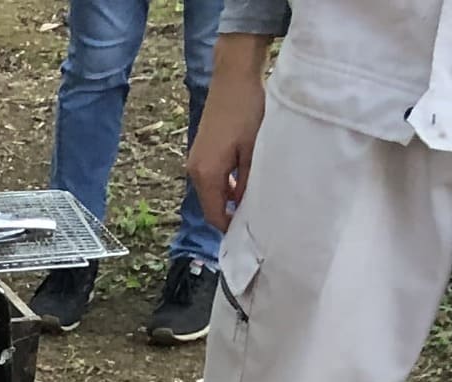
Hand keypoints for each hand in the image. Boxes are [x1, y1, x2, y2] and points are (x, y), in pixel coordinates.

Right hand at [187, 35, 273, 232]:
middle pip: (211, 205)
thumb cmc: (247, 110)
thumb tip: (245, 206)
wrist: (233, 78)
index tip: (251, 234)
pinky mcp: (201, 151)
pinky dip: (226, 184)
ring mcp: (195, 161)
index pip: (215, 215)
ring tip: (253, 199)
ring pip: (212, 192)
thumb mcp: (254, 150)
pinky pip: (211, 178)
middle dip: (230, 214)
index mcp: (206, 174)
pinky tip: (244, 180)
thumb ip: (248, 182)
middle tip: (256, 218)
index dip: (231, 228)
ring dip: (229, 198)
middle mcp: (195, 171)